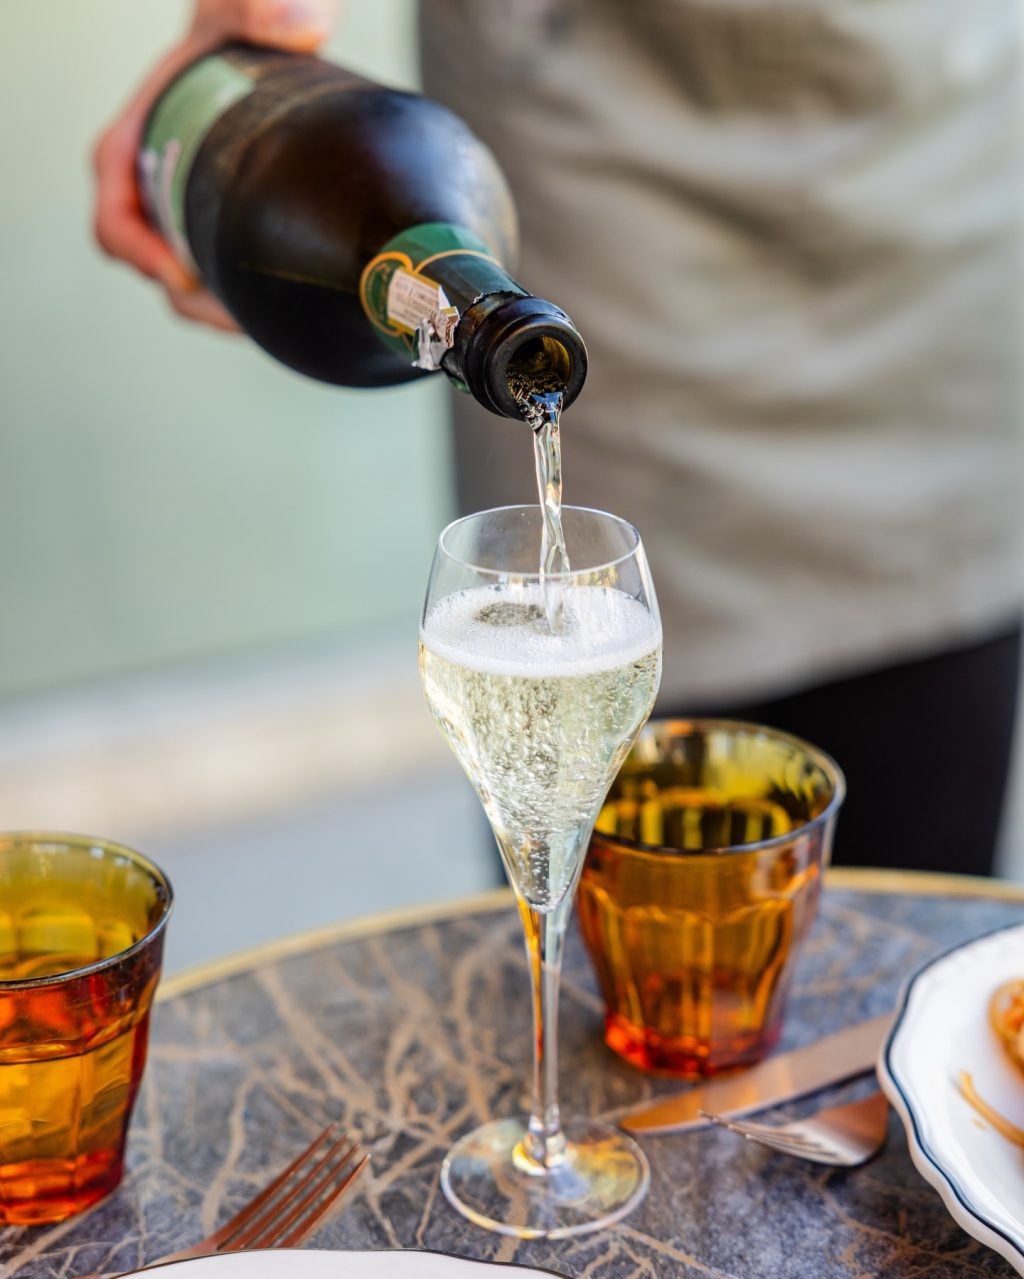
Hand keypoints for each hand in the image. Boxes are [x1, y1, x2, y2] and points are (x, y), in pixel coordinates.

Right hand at [93, 0, 343, 330]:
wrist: (265, 36)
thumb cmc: (240, 23)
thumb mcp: (240, 10)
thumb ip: (264, 7)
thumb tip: (291, 24)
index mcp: (132, 148)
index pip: (115, 221)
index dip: (141, 256)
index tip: (182, 275)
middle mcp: (150, 190)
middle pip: (155, 268)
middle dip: (195, 301)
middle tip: (241, 318)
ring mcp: (183, 214)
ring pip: (188, 284)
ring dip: (221, 311)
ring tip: (264, 321)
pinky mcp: (217, 228)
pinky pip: (218, 279)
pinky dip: (241, 300)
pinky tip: (278, 309)